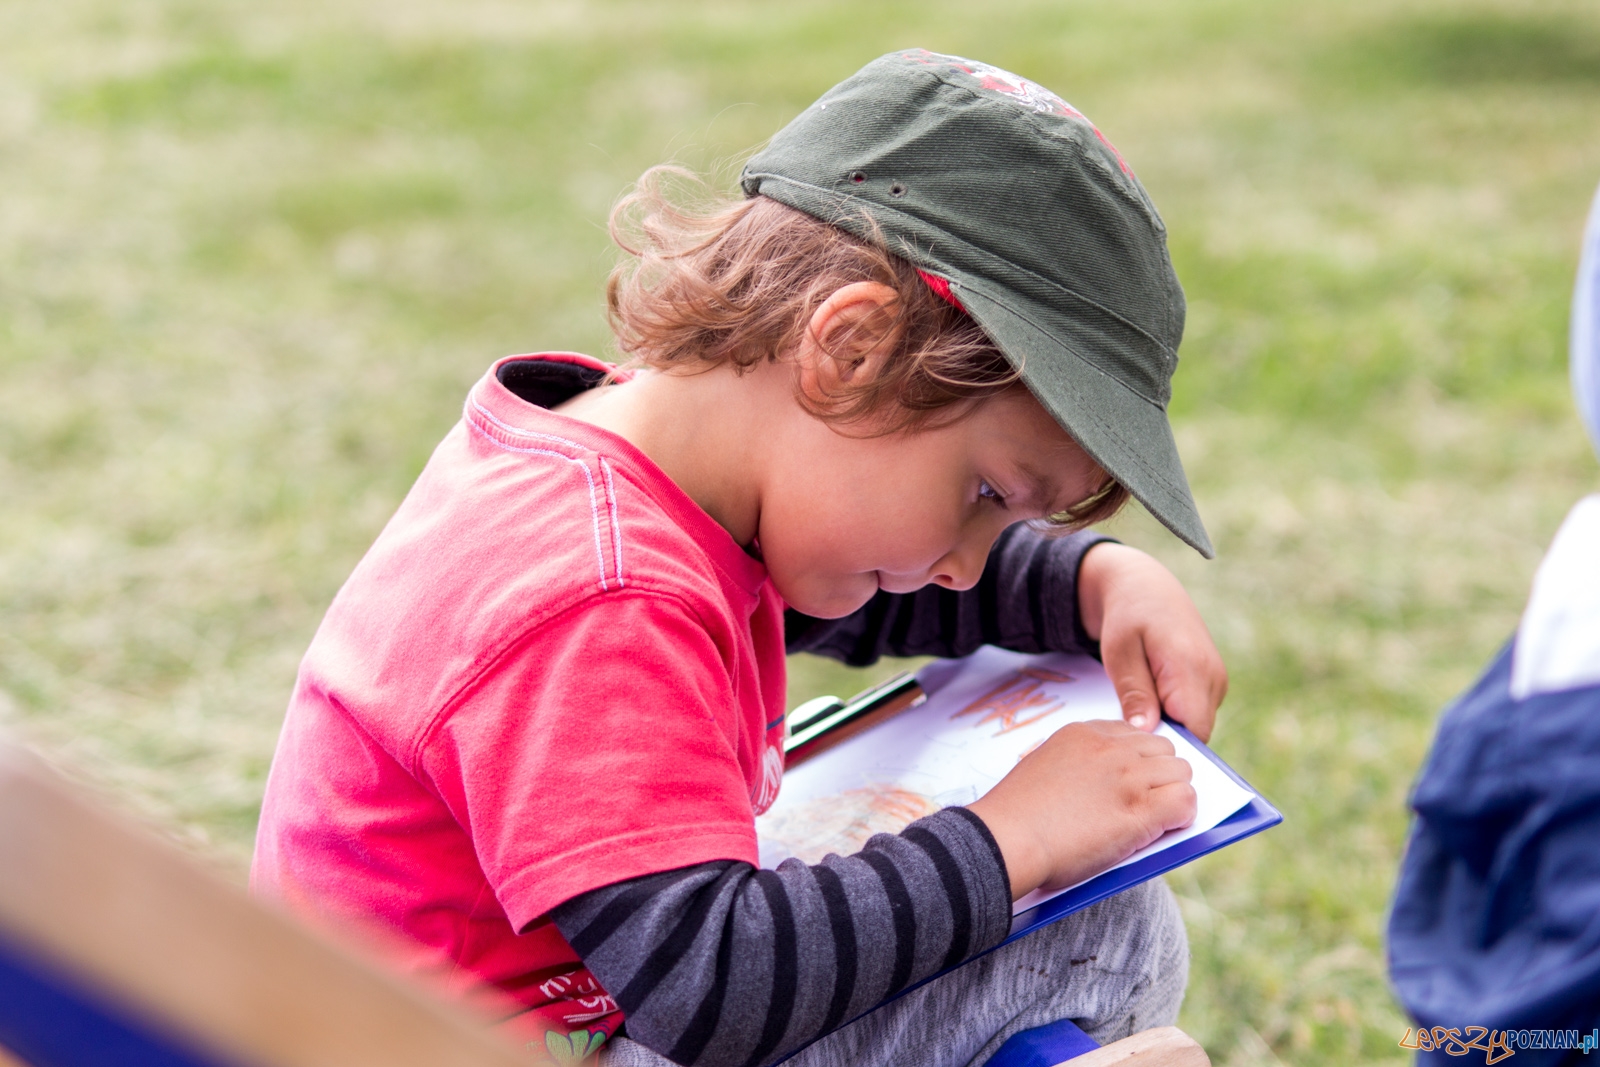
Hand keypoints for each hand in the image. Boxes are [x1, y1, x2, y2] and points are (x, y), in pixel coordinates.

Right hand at [967, 720, 1195, 898]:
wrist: (1006, 839)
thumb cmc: (1014, 816)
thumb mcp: (1043, 767)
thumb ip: (1077, 766)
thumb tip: (1108, 786)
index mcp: (1083, 733)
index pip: (1133, 733)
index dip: (1138, 759)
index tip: (1133, 779)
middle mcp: (1111, 748)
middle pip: (1164, 749)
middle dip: (1160, 774)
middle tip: (1148, 802)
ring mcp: (1128, 776)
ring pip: (1181, 773)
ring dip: (1173, 795)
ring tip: (1156, 819)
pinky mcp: (1140, 810)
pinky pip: (1185, 802)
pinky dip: (1182, 816)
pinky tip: (1165, 829)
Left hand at [1076, 542, 1226, 741]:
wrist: (1147, 588)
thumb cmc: (1128, 618)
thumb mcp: (1119, 654)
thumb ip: (1134, 692)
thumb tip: (1147, 732)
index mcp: (1191, 667)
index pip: (1193, 730)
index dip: (1166, 742)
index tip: (1135, 738)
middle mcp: (1214, 676)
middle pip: (1196, 733)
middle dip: (1166, 735)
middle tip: (1131, 717)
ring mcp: (1218, 680)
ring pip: (1196, 725)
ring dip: (1169, 723)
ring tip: (1139, 698)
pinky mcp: (1214, 683)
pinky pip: (1196, 713)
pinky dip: (1175, 713)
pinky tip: (1151, 694)